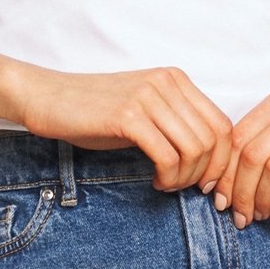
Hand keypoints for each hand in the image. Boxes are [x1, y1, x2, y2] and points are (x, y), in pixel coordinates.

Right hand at [16, 62, 232, 191]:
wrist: (46, 97)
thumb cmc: (93, 112)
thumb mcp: (143, 112)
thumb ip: (176, 126)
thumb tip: (210, 164)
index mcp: (176, 80)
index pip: (223, 125)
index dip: (222, 161)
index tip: (205, 183)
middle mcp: (167, 83)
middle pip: (214, 140)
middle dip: (205, 174)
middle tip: (183, 189)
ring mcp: (148, 97)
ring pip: (195, 149)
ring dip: (185, 179)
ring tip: (166, 185)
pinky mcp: (128, 116)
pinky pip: (168, 156)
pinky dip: (168, 177)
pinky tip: (155, 181)